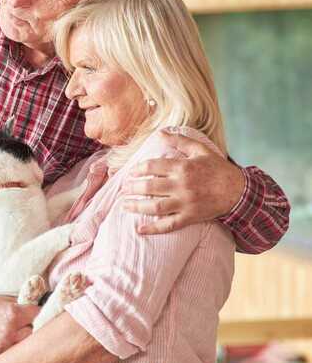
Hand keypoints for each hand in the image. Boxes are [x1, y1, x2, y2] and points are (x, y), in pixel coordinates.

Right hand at [0, 277, 38, 354]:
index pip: (39, 314)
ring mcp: (3, 343)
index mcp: (13, 314)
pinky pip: (15, 347)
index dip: (40, 311)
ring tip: (23, 327)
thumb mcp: (7, 297)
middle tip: (32, 319)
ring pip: (27, 341)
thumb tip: (43, 301)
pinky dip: (16, 341)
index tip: (41, 310)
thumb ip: (25, 302)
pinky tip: (12, 334)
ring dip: (27, 334)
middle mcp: (9, 330)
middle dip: (35, 324)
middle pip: (35, 330)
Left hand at [121, 130, 244, 233]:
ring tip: (124, 204)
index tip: (130, 172)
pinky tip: (139, 229)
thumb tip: (161, 133)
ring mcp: (185, 203)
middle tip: (122, 189)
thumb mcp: (201, 150)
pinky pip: (168, 225)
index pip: (152, 167)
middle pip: (150, 187)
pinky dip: (153, 228)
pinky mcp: (190, 217)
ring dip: (137, 206)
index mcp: (183, 168)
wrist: (239, 192)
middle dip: (132, 188)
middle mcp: (181, 186)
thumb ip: (180, 141)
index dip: (137, 169)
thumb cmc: (218, 169)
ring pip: (155, 206)